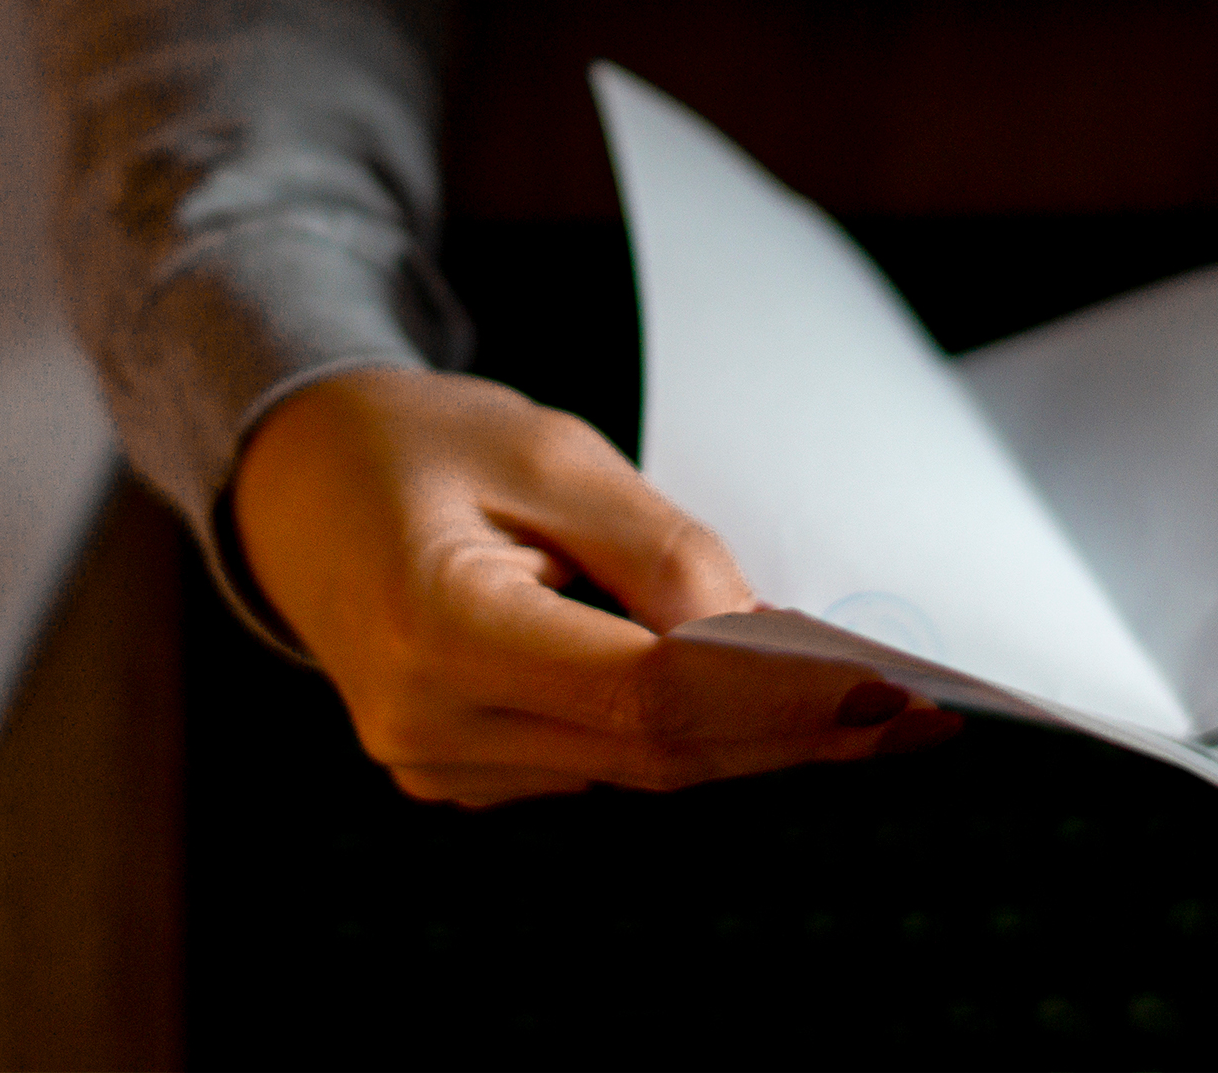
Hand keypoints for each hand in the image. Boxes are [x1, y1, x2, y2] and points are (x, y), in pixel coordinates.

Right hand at [228, 367, 959, 805]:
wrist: (294, 482)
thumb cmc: (420, 443)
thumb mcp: (549, 453)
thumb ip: (660, 549)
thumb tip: (766, 634)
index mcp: (438, 630)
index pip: (646, 694)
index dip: (778, 698)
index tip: (888, 689)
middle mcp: (430, 724)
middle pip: (656, 751)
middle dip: (797, 732)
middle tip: (923, 717)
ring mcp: (439, 763)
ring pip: (637, 767)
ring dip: (755, 738)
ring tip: (877, 708)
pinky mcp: (459, 773)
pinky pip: (599, 761)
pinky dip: (687, 733)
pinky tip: (766, 703)